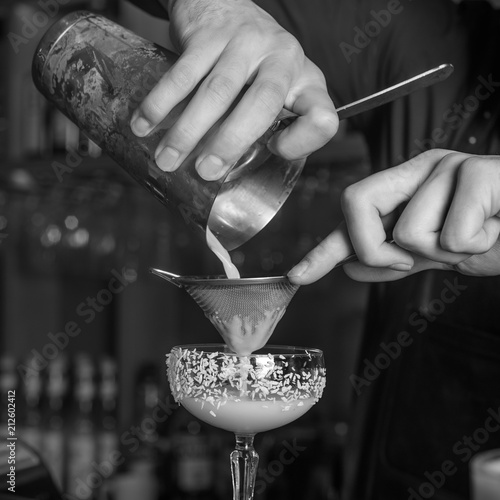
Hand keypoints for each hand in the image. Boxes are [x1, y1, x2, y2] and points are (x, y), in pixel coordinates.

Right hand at [130, 0, 337, 179]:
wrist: (225, 3)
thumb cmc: (254, 63)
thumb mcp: (279, 89)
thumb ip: (269, 125)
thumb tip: (234, 171)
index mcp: (305, 82)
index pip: (322, 116)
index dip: (304, 142)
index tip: (274, 151)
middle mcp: (282, 59)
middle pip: (261, 105)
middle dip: (230, 143)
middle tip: (205, 172)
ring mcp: (246, 43)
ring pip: (217, 91)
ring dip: (188, 131)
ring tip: (167, 159)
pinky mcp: (210, 34)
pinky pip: (183, 73)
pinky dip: (161, 103)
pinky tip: (144, 124)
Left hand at [288, 149, 499, 283]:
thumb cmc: (496, 234)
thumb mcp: (438, 254)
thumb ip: (395, 259)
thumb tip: (350, 268)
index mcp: (406, 188)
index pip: (352, 218)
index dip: (323, 250)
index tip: (297, 276)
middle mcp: (419, 170)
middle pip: (355, 203)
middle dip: (375, 247)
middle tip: (414, 259)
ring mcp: (448, 166)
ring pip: (408, 232)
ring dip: (445, 252)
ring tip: (478, 236)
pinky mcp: (480, 172)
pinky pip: (451, 234)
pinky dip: (476, 247)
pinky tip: (496, 228)